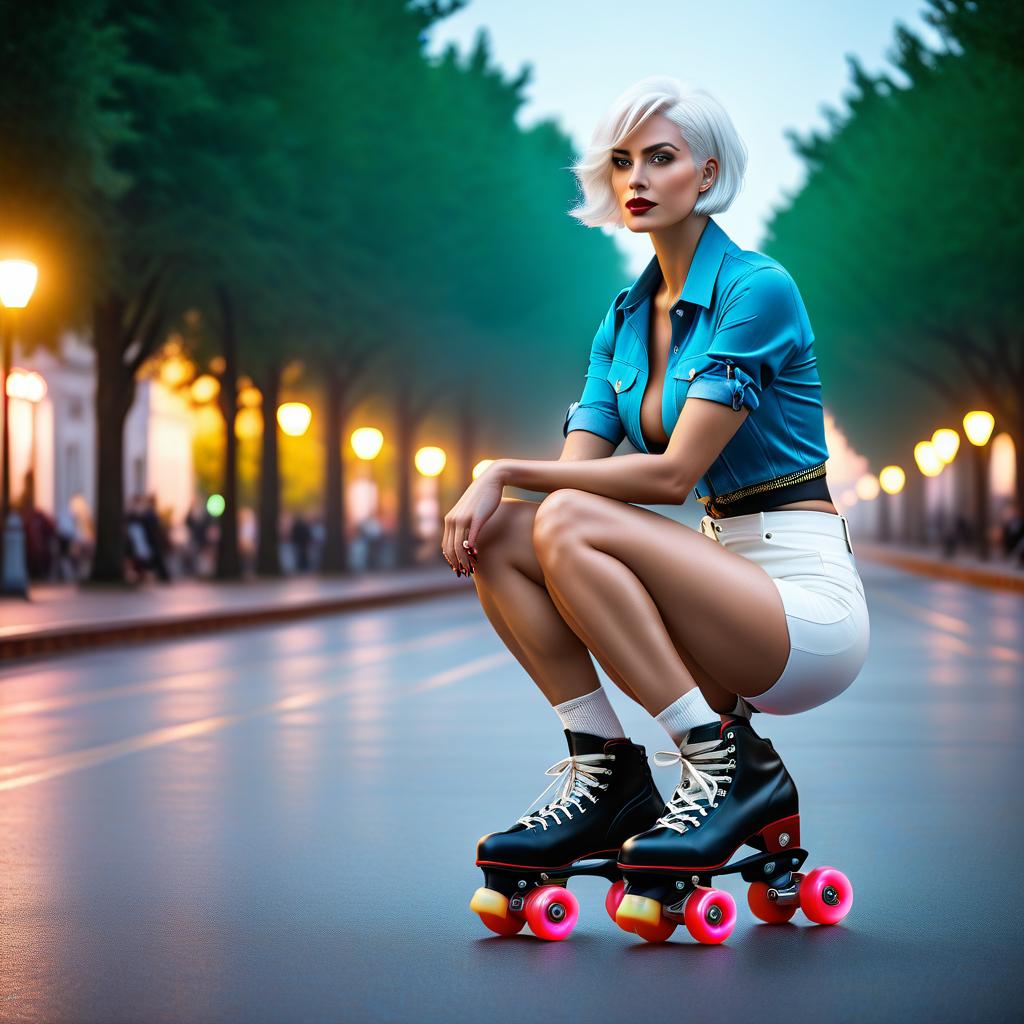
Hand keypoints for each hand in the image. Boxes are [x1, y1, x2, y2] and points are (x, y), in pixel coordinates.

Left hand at [441, 462, 504, 576]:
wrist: (492, 480)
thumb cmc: (483, 497)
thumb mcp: (470, 512)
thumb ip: (465, 523)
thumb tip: (466, 539)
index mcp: (449, 519)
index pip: (446, 546)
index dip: (450, 560)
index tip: (457, 569)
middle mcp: (453, 520)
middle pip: (450, 549)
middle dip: (456, 563)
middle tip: (463, 574)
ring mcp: (463, 519)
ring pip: (459, 547)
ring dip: (464, 561)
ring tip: (470, 570)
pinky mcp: (476, 519)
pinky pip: (471, 539)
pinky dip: (471, 551)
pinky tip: (476, 557)